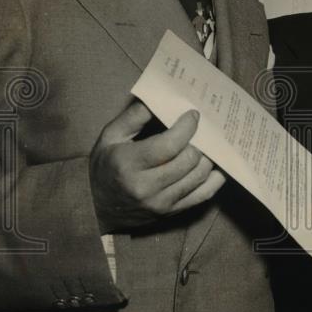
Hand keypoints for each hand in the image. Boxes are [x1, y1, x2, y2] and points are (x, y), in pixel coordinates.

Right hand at [88, 100, 225, 233]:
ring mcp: (161, 203)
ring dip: (209, 157)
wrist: (96, 206)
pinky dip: (215, 178)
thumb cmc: (105, 165)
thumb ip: (136, 115)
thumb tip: (163, 99)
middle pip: (188, 160)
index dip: (187, 127)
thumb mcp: (111, 135)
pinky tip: (215, 164)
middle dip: (201, 140)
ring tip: (209, 142)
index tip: (193, 114)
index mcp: (128, 164)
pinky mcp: (171, 213)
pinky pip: (203, 195)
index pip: (169, 145)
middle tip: (204, 128)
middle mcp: (146, 187)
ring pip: (199, 176)